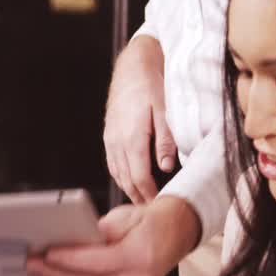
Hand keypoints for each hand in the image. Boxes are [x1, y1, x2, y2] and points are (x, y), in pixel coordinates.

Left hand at [27, 196, 199, 275]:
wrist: (174, 236)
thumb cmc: (150, 224)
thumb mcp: (123, 216)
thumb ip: (97, 231)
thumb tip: (68, 240)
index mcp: (140, 258)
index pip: (96, 263)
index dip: (67, 260)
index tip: (46, 254)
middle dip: (55, 273)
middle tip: (33, 263)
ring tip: (42, 271)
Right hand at [104, 36, 176, 204]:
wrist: (132, 65)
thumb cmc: (151, 84)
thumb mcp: (165, 110)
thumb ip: (165, 140)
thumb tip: (166, 166)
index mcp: (131, 136)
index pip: (138, 176)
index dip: (148, 194)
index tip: (158, 205)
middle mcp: (116, 140)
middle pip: (125, 179)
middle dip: (138, 196)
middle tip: (152, 210)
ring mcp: (110, 137)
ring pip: (117, 172)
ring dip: (129, 188)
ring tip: (143, 199)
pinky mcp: (109, 134)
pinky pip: (112, 162)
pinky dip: (121, 175)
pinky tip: (130, 180)